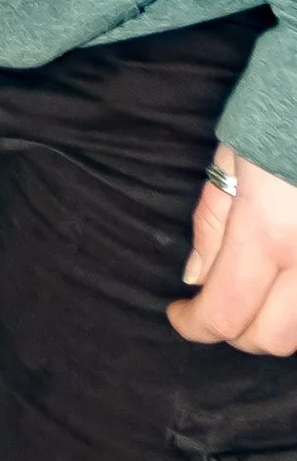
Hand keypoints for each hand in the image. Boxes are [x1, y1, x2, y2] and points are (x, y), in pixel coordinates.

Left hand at [172, 141, 296, 352]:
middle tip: (214, 304)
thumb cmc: (274, 123)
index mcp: (268, 231)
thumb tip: (195, 281)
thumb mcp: (231, 163)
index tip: (178, 314)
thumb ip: (212, 226)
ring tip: (251, 295)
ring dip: (271, 326)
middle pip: (270, 337)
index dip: (194, 324)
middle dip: (233, 330)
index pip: (225, 310)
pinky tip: (282, 286)